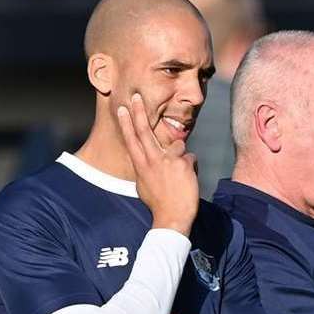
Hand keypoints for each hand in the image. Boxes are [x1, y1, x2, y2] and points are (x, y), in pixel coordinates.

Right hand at [117, 93, 198, 235]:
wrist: (172, 218)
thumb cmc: (158, 203)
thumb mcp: (144, 185)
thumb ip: (147, 168)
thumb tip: (149, 158)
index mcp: (141, 166)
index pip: (131, 140)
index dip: (126, 123)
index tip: (122, 109)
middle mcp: (152, 160)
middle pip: (144, 131)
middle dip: (139, 112)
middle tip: (135, 96)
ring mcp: (167, 161)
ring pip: (177, 145)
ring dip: (181, 159)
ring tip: (179, 178)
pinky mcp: (183, 164)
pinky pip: (190, 158)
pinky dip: (192, 168)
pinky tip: (188, 182)